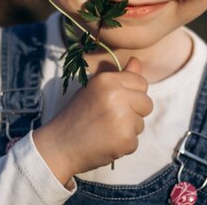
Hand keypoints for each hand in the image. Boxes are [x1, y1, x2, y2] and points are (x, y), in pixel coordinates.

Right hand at [32, 58, 152, 185]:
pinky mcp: (125, 139)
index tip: (117, 103)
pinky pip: (135, 141)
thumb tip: (136, 61)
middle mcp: (116, 95)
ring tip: (105, 130)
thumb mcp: (95, 89)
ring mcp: (122, 118)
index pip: (141, 83)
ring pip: (141, 124)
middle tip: (111, 119)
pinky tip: (106, 143)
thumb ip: (119, 75)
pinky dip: (123, 145)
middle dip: (134, 113)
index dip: (132, 94)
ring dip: (128, 130)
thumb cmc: (77, 115)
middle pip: (147, 103)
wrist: (60, 145)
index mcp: (107, 80)